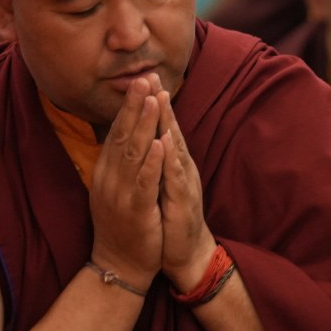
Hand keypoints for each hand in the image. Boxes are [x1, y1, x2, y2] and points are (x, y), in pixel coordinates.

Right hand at [87, 77, 163, 289]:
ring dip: (144, 125)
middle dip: (134, 106)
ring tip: (153, 100)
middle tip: (143, 78)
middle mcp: (109, 179)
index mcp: (106, 172)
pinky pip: (143, 181)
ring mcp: (120, 194)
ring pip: (132, 153)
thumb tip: (125, 137)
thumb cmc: (123, 226)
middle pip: (122, 135)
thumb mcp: (117, 189)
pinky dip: (152, 161)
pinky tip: (161, 143)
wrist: (119, 265)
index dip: (128, 107)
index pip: (116, 132)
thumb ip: (121, 164)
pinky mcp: (135, 210)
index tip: (139, 83)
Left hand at [157, 91, 215, 292]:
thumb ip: (156, 163)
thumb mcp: (160, 186)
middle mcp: (179, 169)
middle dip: (160, 103)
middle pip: (169, 130)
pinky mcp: (182, 201)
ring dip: (167, 122)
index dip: (153, 105)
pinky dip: (168, 159)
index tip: (144, 79)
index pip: (161, 129)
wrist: (186, 254)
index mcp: (171, 164)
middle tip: (152, 75)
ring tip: (159, 98)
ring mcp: (183, 183)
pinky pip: (174, 177)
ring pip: (174, 147)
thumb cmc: (171, 220)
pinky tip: (164, 142)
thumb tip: (145, 140)